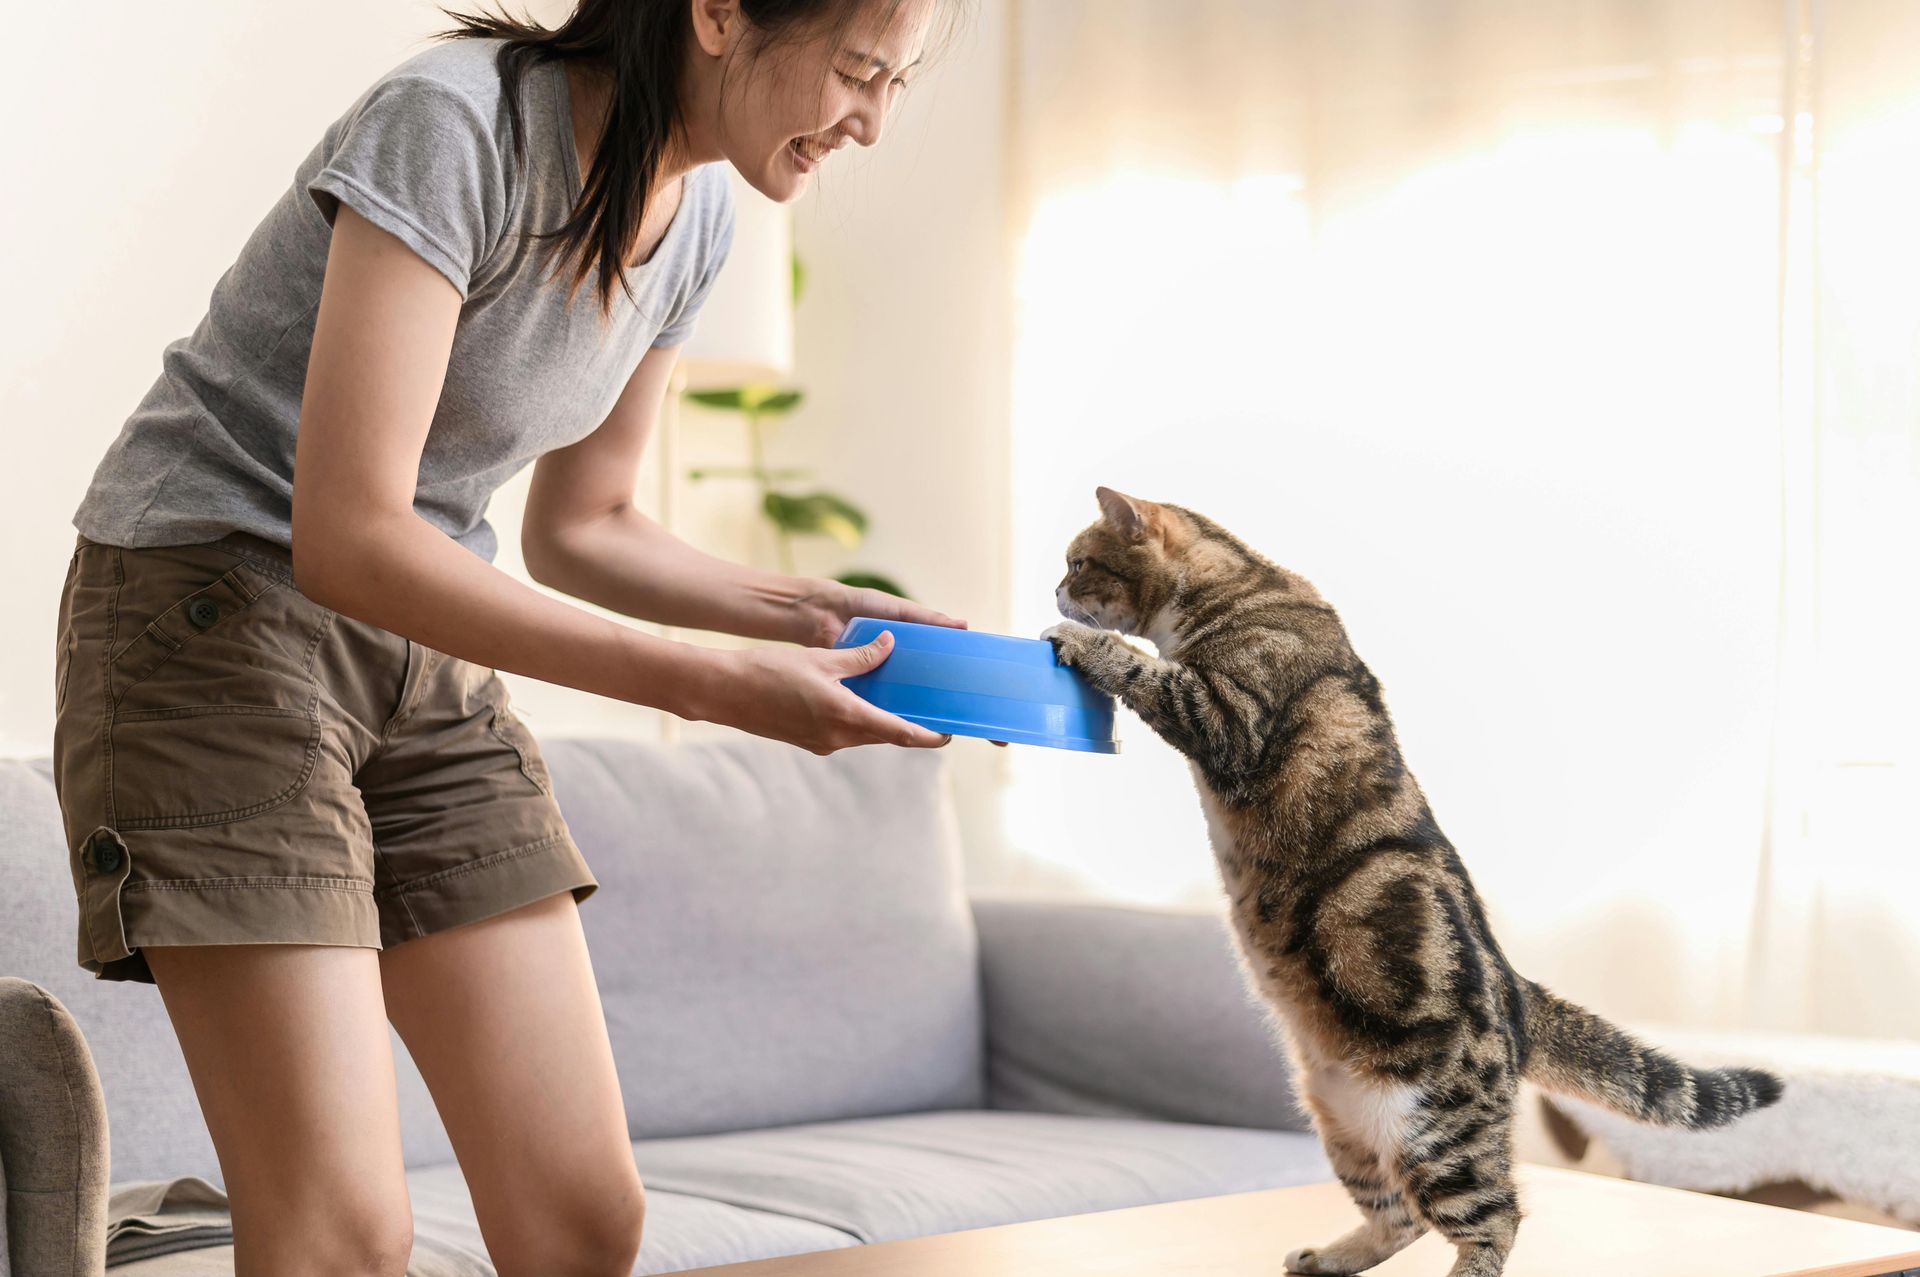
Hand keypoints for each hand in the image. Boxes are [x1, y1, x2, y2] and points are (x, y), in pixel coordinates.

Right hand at [789, 579, 1008, 746]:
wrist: (724, 691)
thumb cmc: (770, 671)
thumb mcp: (822, 658)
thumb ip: (861, 656)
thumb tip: (889, 644)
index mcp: (846, 717)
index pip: (900, 734)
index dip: (928, 736)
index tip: (947, 734)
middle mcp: (837, 738)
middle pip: (885, 736)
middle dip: (907, 727)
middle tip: (928, 711)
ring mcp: (821, 743)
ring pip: (863, 735)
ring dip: (880, 722)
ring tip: (896, 701)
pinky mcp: (808, 741)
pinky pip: (843, 733)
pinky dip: (857, 720)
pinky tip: (858, 701)